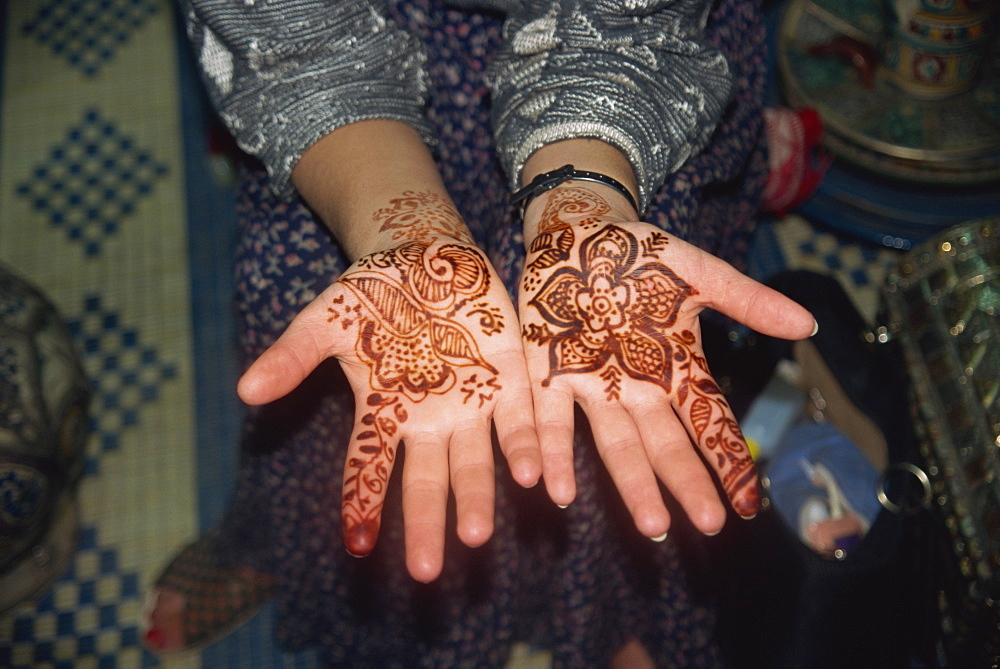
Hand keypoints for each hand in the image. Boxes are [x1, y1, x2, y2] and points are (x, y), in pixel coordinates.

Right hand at [238, 197, 540, 582]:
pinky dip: (522, 447)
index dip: (362, 504)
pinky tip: (530, 477)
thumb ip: (293, 356)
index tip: (359, 545)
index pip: (368, 468)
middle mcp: (429, 420)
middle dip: (428, 524)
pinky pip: (518, 420)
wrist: (428, 255)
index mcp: (384, 411)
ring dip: (477, 497)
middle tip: (427, 572)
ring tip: (476, 535)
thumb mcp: (327, 319)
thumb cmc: (373, 291)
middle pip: (428, 481)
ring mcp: (471, 403)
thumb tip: (244, 391)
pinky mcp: (508, 378)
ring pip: (476, 462)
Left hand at [519, 185, 814, 537]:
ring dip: (632, 485)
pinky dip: (552, 453)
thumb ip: (747, 301)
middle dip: (687, 483)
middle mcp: (636, 388)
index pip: (710, 422)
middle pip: (665, 445)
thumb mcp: (700, 273)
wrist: (579, 234)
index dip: (728, 460)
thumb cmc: (641, 257)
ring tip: (653, 525)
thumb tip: (807, 325)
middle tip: (709, 523)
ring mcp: (591, 386)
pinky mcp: (546, 375)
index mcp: (675, 368)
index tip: (748, 504)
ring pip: (614, 446)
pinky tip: (555, 490)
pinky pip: (551, 420)